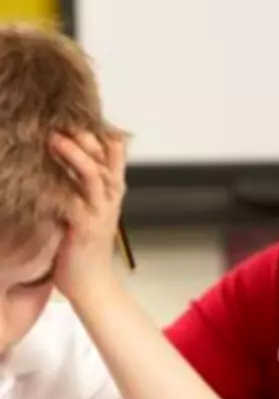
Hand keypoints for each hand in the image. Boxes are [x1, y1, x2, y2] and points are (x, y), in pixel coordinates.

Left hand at [49, 129, 125, 299]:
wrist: (91, 284)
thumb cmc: (83, 248)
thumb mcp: (86, 209)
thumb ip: (79, 186)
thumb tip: (60, 160)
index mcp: (111, 191)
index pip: (114, 153)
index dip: (99, 132)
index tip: (79, 114)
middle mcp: (109, 198)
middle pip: (106, 157)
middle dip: (86, 136)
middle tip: (63, 118)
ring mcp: (99, 211)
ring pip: (93, 174)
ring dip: (75, 154)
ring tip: (55, 138)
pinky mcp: (85, 226)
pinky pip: (75, 199)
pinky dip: (62, 185)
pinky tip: (44, 174)